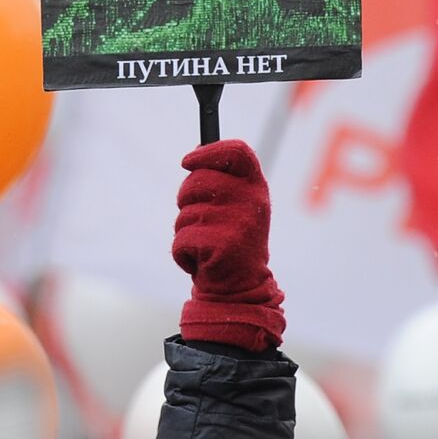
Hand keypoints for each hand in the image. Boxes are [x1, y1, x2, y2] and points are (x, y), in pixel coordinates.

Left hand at [173, 140, 284, 350]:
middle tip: (197, 218)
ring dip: (184, 229)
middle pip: (196, 180)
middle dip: (185, 199)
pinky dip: (182, 251)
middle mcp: (251, 201)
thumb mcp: (235, 206)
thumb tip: (195, 154)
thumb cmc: (230, 240)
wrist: (239, 286)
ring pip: (185, 212)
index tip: (186, 161)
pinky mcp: (222, 245)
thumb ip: (221, 180)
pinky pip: (181, 238)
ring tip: (205, 244)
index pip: (236, 152)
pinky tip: (200, 260)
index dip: (208, 152)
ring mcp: (238, 223)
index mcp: (256, 187)